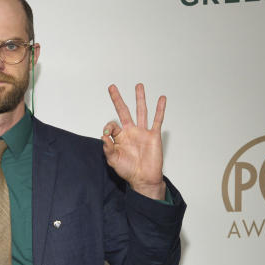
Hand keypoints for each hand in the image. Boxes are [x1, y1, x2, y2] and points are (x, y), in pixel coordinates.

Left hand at [102, 83, 166, 199]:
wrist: (143, 178)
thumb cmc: (128, 170)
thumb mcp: (113, 160)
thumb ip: (108, 147)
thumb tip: (103, 135)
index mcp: (120, 137)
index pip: (112, 125)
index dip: (108, 127)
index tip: (107, 133)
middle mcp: (131, 132)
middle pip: (124, 111)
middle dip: (118, 99)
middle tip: (112, 87)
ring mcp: (143, 132)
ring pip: (141, 111)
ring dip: (140, 98)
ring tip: (138, 86)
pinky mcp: (154, 135)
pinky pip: (157, 120)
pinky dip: (160, 109)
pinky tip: (161, 98)